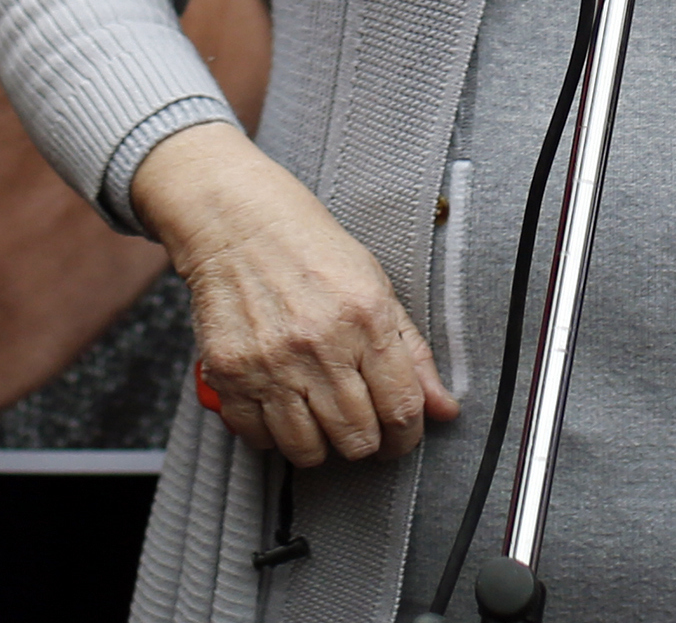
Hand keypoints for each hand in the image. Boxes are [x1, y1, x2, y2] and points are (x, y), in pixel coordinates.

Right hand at [136, 126, 452, 467]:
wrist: (241, 225)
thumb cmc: (314, 252)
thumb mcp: (378, 289)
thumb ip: (414, 354)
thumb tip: (444, 409)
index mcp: (366, 320)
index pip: (401, 408)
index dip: (407, 436)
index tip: (401, 437)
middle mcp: (320, 346)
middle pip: (357, 438)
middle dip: (366, 442)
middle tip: (362, 426)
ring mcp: (271, 363)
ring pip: (308, 450)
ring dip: (321, 445)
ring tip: (322, 419)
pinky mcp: (230, 374)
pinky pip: (259, 438)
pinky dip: (274, 436)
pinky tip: (283, 408)